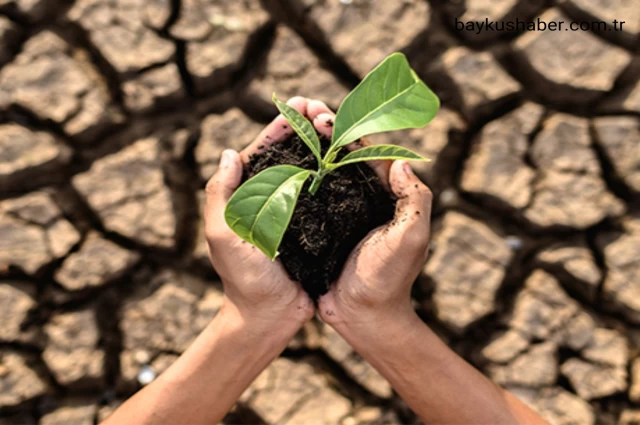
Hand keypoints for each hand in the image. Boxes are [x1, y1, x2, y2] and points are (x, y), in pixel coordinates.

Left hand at [203, 97, 316, 329]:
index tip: (298, 105)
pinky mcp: (315, 225)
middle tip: (323, 106)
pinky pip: (325, 193)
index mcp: (246, 196)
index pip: (262, 152)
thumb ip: (220, 196)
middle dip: (304, 127)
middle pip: (288, 154)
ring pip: (309, 168)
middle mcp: (271, 198)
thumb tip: (230, 153)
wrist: (271, 316)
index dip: (280, 127)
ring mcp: (294, 211)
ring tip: (339, 123)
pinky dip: (335, 173)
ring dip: (322, 144)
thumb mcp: (223, 236)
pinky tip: (350, 158)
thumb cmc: (244, 279)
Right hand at [304, 101, 432, 327]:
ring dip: (308, 150)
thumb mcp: (411, 238)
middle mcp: (363, 200)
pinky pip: (307, 198)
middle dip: (324, 133)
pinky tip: (278, 166)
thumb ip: (414, 199)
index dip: (347, 132)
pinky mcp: (320, 229)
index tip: (323, 116)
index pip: (367, 154)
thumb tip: (401, 161)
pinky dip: (295, 179)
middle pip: (343, 158)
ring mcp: (340, 214)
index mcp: (386, 197)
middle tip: (302, 112)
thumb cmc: (388, 279)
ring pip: (323, 173)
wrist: (363, 317)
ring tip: (288, 129)